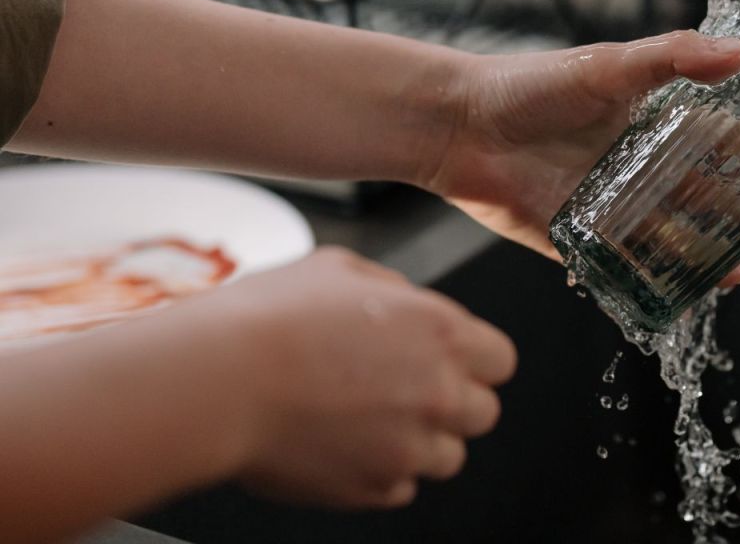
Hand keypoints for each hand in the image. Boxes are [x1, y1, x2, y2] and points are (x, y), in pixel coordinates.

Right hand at [213, 247, 516, 507]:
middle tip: (407, 390)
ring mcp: (408, 448)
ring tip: (369, 419)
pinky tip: (344, 444)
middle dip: (454, 402)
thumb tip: (407, 304)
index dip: (476, 359)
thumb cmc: (271, 317)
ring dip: (420, 441)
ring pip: (449, 457)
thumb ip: (393, 289)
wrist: (218, 380)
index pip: (501, 359)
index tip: (450, 360)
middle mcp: (439, 393)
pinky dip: (381, 472)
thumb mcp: (341, 269)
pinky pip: (400, 488)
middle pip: (483, 413)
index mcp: (442, 332)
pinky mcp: (371, 489)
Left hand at [428, 30, 739, 283]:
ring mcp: (610, 205)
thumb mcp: (606, 65)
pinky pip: (626, 267)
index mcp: (648, 120)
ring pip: (672, 234)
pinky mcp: (580, 241)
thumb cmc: (528, 85)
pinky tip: (685, 293)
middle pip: (703, 193)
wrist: (458, 126)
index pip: (718, 138)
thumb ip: (673, 58)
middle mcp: (635, 165)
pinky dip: (657, 281)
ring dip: (708, 251)